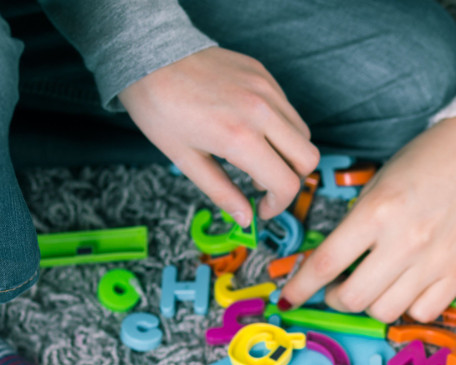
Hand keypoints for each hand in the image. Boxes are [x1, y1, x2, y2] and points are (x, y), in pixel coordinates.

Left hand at [118, 47, 319, 223]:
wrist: (148, 54)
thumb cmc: (159, 108)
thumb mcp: (185, 159)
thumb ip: (222, 192)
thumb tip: (245, 219)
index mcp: (239, 137)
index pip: (286, 183)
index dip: (279, 205)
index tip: (262, 209)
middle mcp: (261, 111)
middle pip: (307, 159)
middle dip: (292, 180)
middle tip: (263, 185)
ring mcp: (266, 88)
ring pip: (302, 133)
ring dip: (287, 153)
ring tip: (254, 156)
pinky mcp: (263, 74)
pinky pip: (287, 109)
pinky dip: (279, 128)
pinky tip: (250, 129)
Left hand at [280, 117, 455, 322]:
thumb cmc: (428, 162)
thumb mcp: (380, 184)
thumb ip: (356, 226)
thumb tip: (331, 265)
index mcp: (377, 212)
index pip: (325, 264)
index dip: (301, 286)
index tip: (289, 295)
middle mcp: (405, 241)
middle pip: (353, 298)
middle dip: (335, 299)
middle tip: (336, 290)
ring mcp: (435, 261)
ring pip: (385, 311)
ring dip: (370, 305)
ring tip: (372, 289)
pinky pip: (422, 312)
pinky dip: (407, 307)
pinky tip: (405, 289)